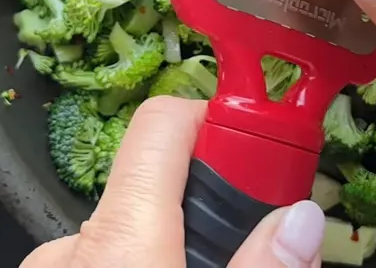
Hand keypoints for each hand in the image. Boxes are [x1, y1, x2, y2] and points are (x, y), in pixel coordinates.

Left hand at [19, 96, 327, 267]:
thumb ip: (261, 265)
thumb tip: (302, 217)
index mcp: (119, 239)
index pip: (164, 122)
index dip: (221, 122)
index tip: (265, 154)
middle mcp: (73, 245)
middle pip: (160, 186)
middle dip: (210, 207)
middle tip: (251, 246)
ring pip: (134, 233)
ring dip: (176, 248)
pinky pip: (108, 262)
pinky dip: (144, 267)